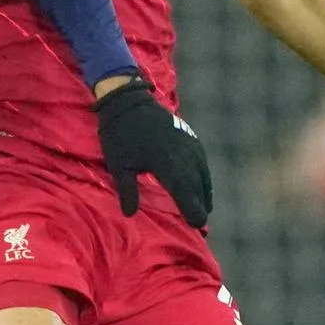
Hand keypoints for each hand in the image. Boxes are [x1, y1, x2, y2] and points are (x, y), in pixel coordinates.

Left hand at [96, 79, 211, 227]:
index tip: (196, 224)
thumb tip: (129, 215)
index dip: (191, 208)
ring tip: (206, 208)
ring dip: (204, 190)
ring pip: (201, 172)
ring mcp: (188, 143)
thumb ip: (127, 190)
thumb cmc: (120, 135)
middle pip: (195, 184)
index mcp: (164, 162)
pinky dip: (204, 174)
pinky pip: (201, 159)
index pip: (183, 191)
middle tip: (201, 222)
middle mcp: (181, 154)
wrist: (129, 101)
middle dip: (199, 204)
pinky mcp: (189, 135)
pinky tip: (203, 183)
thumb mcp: (118, 165)